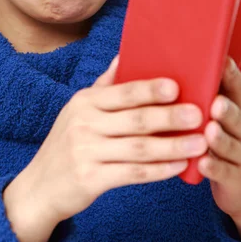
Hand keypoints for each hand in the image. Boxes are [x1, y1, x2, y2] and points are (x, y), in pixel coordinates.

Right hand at [18, 55, 207, 224]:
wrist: (40, 186)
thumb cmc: (67, 142)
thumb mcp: (78, 110)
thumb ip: (104, 86)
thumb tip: (125, 55)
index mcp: (84, 102)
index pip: (122, 92)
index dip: (150, 89)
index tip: (177, 86)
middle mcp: (84, 124)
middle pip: (135, 119)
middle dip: (169, 117)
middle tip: (198, 114)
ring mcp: (86, 152)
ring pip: (138, 148)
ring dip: (172, 146)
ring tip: (200, 143)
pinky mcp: (91, 179)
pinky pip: (132, 173)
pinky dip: (158, 171)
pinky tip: (179, 167)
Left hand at [197, 56, 240, 237]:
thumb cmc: (220, 141)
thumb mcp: (216, 117)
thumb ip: (200, 97)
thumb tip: (170, 69)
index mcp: (236, 109)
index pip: (237, 89)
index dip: (231, 75)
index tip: (222, 61)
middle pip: (238, 117)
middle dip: (227, 109)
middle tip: (216, 102)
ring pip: (233, 145)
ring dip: (221, 138)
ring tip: (209, 130)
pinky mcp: (236, 178)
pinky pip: (225, 172)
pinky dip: (213, 168)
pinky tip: (202, 163)